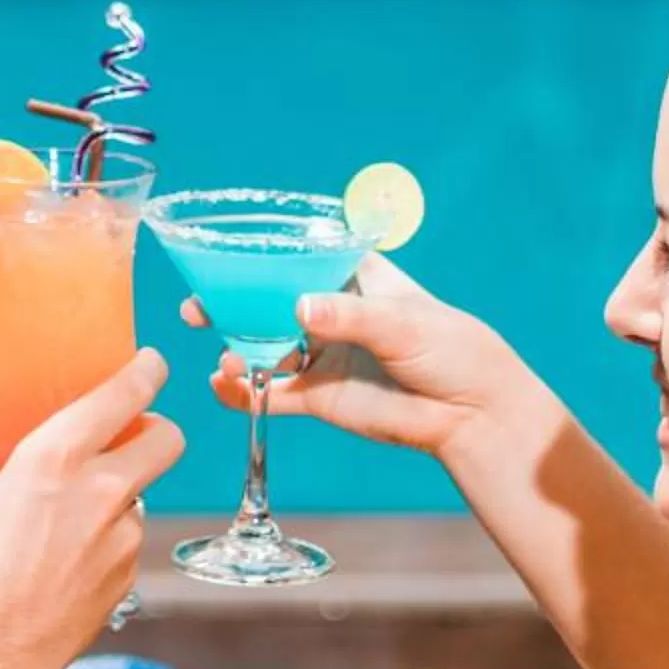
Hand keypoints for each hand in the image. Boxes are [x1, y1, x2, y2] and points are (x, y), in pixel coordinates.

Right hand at [0, 349, 184, 668]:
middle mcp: (102, 490)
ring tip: (76, 505)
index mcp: (57, 457)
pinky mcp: (126, 575)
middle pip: (168, 439)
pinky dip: (109, 534)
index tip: (150, 362)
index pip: (126, 394)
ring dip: (124, 488)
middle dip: (158, 426)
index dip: (147, 370)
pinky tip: (70, 551)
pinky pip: (127, 538)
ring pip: (144, 492)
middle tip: (131, 430)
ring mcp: (121, 536)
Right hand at [191, 254, 536, 456]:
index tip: (223, 253)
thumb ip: (349, 316)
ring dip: (233, 349)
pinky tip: (224, 387)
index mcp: (352, 276)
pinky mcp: (318, 395)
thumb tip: (300, 311)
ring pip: (262, 346)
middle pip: (267, 300)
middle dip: (229, 302)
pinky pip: (270, 393)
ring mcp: (321, 353)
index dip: (259, 254)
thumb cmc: (452, 351)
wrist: (471, 414)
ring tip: (223, 361)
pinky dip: (243, 391)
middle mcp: (330, 311)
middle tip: (198, 308)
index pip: (298, 254)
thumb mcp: (403, 323)